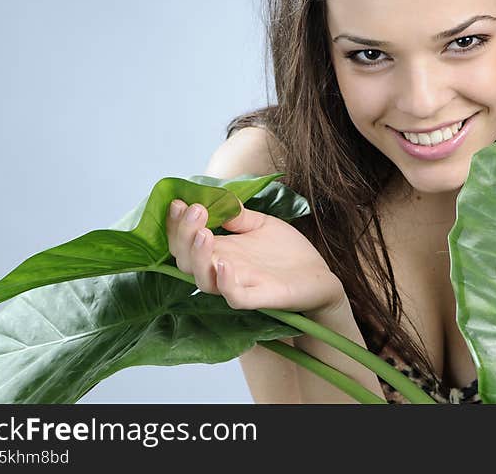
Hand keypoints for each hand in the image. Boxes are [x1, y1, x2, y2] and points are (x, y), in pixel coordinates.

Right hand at [166, 198, 344, 313]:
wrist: (319, 275)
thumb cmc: (287, 252)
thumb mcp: (262, 224)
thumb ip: (240, 215)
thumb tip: (220, 199)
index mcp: (220, 251)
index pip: (184, 242)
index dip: (176, 224)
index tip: (179, 201)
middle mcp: (222, 269)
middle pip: (185, 261)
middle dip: (183, 235)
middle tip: (195, 210)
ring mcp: (239, 285)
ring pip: (203, 281)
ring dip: (198, 257)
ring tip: (204, 233)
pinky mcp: (260, 298)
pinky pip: (235, 297)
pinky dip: (226, 283)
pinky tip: (225, 264)